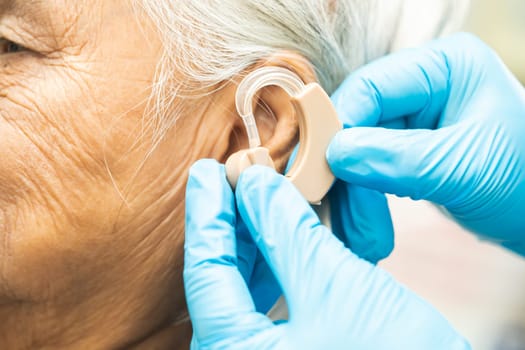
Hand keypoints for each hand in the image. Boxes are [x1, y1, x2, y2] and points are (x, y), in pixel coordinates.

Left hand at [184, 159, 469, 348]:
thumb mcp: (336, 286)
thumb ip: (287, 234)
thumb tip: (255, 185)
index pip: (205, 272)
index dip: (206, 215)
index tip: (205, 172)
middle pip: (222, 277)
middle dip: (231, 221)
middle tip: (235, 175)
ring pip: (248, 286)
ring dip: (257, 236)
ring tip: (260, 193)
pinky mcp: (299, 347)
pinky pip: (275, 297)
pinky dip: (280, 259)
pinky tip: (289, 228)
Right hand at [328, 33, 524, 255]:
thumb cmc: (523, 182)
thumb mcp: (461, 167)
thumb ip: (395, 158)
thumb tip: (334, 155)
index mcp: (444, 67)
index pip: (371, 87)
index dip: (341, 126)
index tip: (324, 169)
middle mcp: (423, 86)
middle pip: (359, 120)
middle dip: (349, 171)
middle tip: (340, 212)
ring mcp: (414, 119)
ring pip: (359, 149)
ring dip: (354, 193)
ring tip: (363, 235)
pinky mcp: (407, 148)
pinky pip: (370, 168)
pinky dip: (364, 198)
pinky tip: (366, 227)